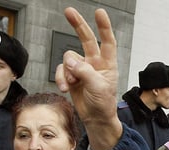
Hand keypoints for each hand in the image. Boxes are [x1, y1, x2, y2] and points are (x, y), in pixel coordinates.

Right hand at [55, 7, 121, 149]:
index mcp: (107, 64)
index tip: (99, 13)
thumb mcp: (98, 87)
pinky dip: (61, 77)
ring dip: (68, 71)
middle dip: (78, 25)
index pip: (107, 41)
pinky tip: (65, 87)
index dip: (104, 27)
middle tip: (69, 11)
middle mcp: (94, 63)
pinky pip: (62, 70)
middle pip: (86, 39)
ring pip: (69, 58)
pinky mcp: (71, 76)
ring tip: (72, 83)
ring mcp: (82, 69)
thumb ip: (85, 72)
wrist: (95, 119)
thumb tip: (70, 61)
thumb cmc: (104, 104)